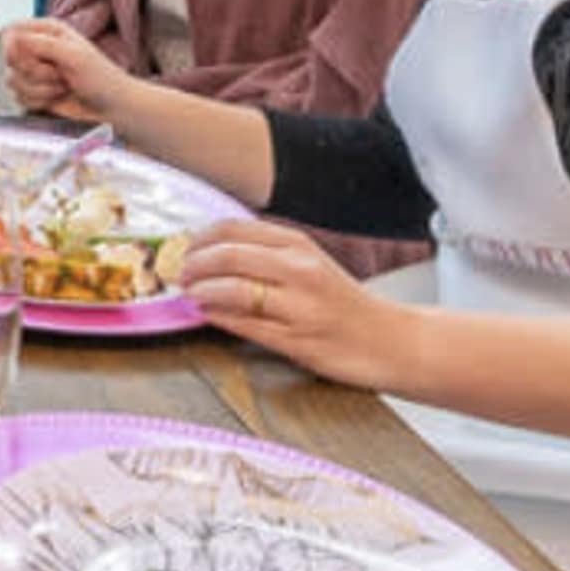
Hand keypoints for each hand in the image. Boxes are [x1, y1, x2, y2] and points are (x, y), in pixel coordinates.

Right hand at [1, 17, 122, 119]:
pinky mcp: (34, 92)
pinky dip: (38, 101)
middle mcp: (37, 49)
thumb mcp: (74, 55)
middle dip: (33, 72)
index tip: (29, 57)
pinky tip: (57, 98)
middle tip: (58, 73)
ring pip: (13, 81)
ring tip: (63, 86)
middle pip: (9, 59)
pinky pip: (19, 98)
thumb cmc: (101, 78)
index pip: (11, 31)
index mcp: (46, 31)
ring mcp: (34, 72)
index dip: (12, 46)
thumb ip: (41, 44)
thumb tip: (12, 38)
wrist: (111, 107)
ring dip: (40, 89)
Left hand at [178, 218, 421, 391]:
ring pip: (234, 290)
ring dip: (201, 292)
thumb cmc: (343, 304)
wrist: (391, 341)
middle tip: (178, 274)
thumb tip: (210, 252)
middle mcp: (300, 269)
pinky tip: (207, 316)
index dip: (199, 238)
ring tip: (190, 295)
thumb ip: (267, 254)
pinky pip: (246, 325)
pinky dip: (218, 318)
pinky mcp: (299, 341)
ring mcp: (300, 306)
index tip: (181, 248)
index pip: (234, 228)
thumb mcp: (309, 264)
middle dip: (193, 265)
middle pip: (228, 255)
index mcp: (298, 244)